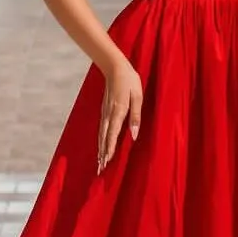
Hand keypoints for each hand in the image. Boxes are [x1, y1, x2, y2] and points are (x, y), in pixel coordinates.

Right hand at [98, 56, 142, 173]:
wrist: (115, 67)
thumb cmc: (130, 81)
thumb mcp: (138, 96)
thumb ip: (136, 116)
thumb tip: (134, 134)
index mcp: (119, 110)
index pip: (113, 133)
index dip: (110, 148)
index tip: (107, 160)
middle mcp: (109, 113)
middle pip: (104, 137)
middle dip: (102, 153)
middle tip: (100, 169)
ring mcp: (104, 112)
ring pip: (101, 134)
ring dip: (100, 148)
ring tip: (99, 162)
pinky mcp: (104, 110)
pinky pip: (101, 128)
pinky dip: (100, 139)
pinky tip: (100, 146)